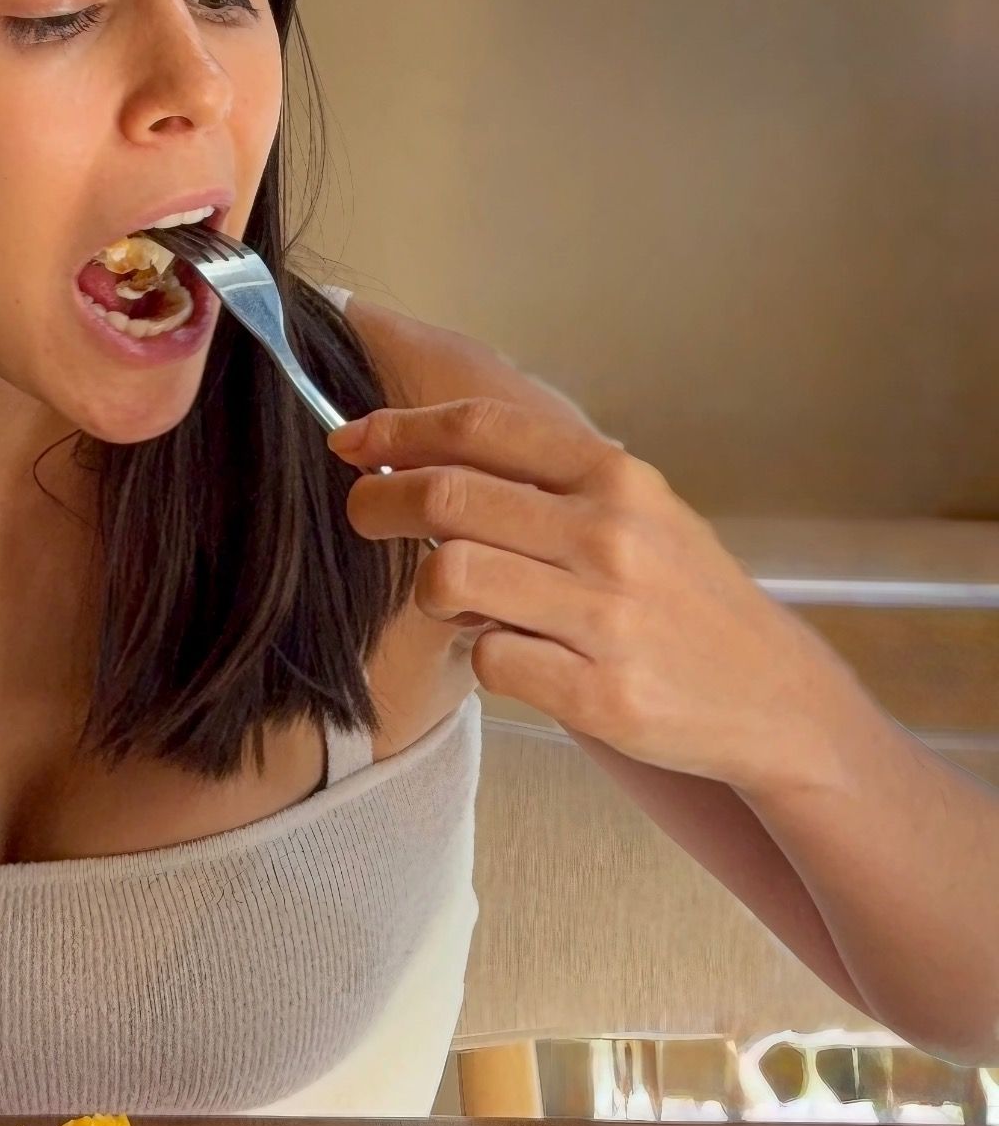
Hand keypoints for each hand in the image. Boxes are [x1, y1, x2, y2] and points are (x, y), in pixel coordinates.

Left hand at [330, 398, 851, 794]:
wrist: (771, 696)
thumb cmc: (681, 598)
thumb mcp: (637, 512)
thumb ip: (546, 484)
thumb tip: (424, 453)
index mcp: (615, 480)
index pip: (481, 429)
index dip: (400, 429)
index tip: (353, 441)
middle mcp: (610, 538)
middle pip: (445, 497)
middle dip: (377, 501)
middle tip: (363, 511)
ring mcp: (604, 619)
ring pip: (449, 576)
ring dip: (429, 588)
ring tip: (451, 597)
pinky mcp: (598, 696)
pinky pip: (488, 660)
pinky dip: (484, 657)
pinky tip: (514, 654)